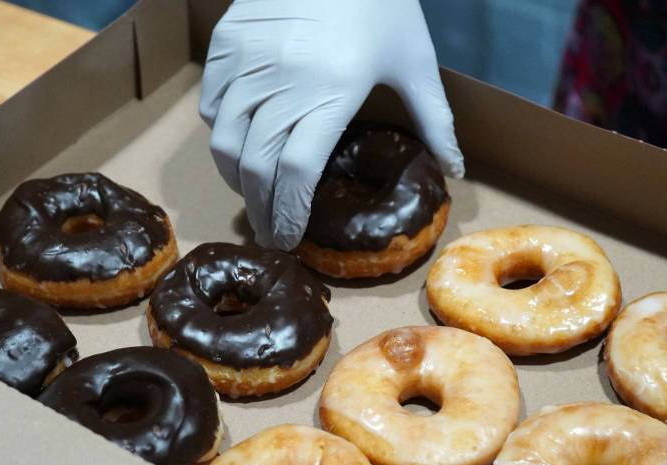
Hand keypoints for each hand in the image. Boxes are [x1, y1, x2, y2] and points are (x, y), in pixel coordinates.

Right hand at [199, 0, 463, 249]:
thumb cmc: (383, 4)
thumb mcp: (415, 62)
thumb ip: (434, 121)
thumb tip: (455, 170)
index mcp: (332, 90)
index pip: (295, 171)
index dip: (288, 212)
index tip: (289, 238)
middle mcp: (284, 79)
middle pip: (256, 166)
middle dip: (260, 209)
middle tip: (270, 230)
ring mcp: (248, 60)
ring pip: (224, 140)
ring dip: (236, 177)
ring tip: (254, 194)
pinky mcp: (226, 42)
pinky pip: (211, 104)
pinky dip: (221, 133)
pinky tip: (241, 144)